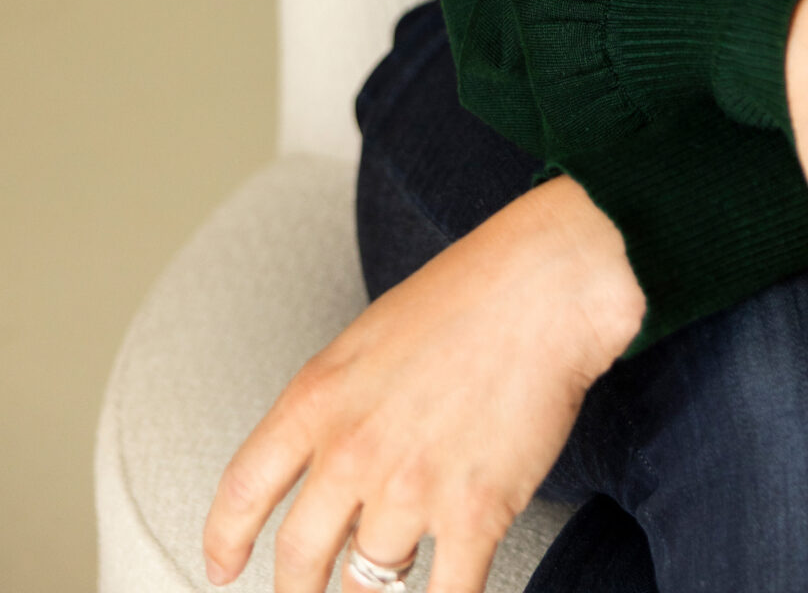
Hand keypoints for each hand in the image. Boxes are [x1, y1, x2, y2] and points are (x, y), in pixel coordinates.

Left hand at [203, 173, 645, 592]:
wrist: (548, 284)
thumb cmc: (472, 292)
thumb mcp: (370, 338)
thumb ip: (337, 405)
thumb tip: (330, 466)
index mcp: (317, 398)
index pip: (243, 491)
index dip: (224, 540)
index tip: (222, 567)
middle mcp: (351, 452)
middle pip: (298, 560)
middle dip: (298, 591)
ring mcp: (409, 489)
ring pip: (372, 582)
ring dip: (383, 586)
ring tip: (402, 568)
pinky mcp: (473, 515)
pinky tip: (447, 592)